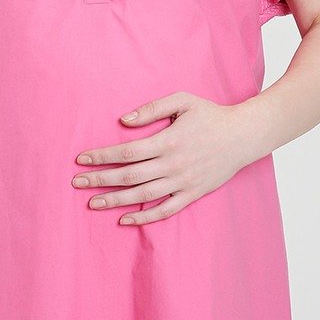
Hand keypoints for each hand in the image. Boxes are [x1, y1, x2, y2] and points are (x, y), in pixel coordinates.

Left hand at [70, 92, 258, 225]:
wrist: (243, 136)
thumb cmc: (210, 115)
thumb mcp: (182, 101)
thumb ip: (152, 108)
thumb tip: (124, 120)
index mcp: (168, 141)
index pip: (127, 152)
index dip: (102, 156)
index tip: (81, 159)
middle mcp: (173, 165)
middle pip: (129, 176)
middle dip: (100, 180)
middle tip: (76, 183)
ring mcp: (183, 182)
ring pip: (143, 196)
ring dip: (115, 201)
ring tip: (92, 203)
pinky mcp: (192, 194)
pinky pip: (165, 210)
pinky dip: (144, 217)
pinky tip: (124, 219)